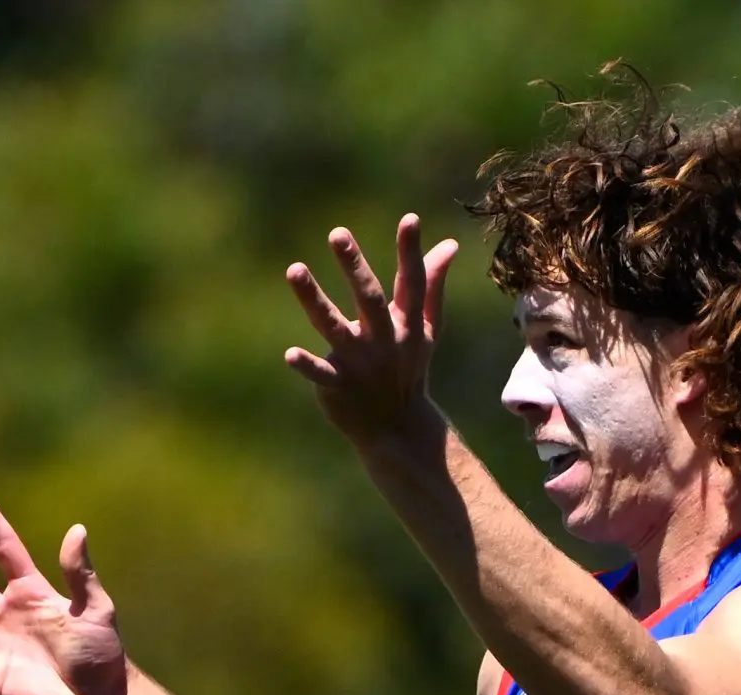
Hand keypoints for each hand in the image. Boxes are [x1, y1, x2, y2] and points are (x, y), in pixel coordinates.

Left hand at [283, 214, 460, 447]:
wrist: (397, 429)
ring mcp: (361, 364)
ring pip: (334, 327)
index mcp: (408, 324)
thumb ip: (432, 285)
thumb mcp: (426, 329)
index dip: (411, 252)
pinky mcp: (339, 386)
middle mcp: (385, 341)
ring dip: (314, 299)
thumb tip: (450, 244)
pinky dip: (307, 365)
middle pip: (370, 299)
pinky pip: (322, 373)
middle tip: (338, 233)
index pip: (412, 283)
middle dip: (355, 267)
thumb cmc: (408, 369)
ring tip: (294, 268)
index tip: (410, 219)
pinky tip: (289, 354)